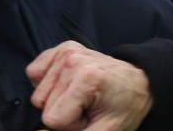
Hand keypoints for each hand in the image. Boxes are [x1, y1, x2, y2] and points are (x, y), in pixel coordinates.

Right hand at [26, 42, 151, 130]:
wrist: (138, 82)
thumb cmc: (125, 106)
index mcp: (88, 78)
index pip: (53, 119)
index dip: (71, 124)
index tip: (92, 114)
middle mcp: (74, 60)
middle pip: (43, 104)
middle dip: (64, 112)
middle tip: (88, 105)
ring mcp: (68, 52)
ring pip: (39, 93)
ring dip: (58, 99)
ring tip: (83, 95)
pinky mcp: (63, 48)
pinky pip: (34, 72)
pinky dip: (46, 82)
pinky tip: (68, 83)